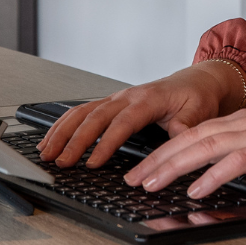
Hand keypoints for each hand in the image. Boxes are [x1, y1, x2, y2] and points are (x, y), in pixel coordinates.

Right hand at [38, 62, 245, 168]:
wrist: (198, 81)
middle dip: (74, 141)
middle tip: (61, 162)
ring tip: (46, 151)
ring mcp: (117, 98)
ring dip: (63, 132)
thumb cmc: (197, 96)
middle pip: (95, 117)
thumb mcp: (199, 112)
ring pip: (83, 112)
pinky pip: (83, 111)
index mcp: (148, 99)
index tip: (93, 163)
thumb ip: (185, 127)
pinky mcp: (112, 103)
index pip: (122, 123)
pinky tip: (52, 137)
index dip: (106, 144)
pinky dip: (65, 124)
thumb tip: (177, 141)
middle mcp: (128, 96)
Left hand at [123, 107, 245, 197]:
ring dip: (174, 166)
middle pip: (192, 138)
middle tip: (133, 176)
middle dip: (158, 158)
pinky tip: (195, 187)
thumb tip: (220, 173)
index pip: (195, 132)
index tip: (144, 166)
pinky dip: (212, 175)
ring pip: (206, 146)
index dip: (166, 149)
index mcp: (245, 121)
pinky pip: (237, 161)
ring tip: (151, 182)